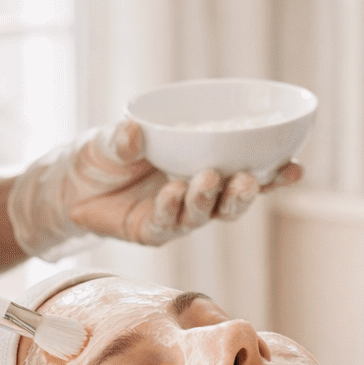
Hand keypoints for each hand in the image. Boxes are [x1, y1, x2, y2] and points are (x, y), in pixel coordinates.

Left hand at [8, 119, 303, 258]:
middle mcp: (197, 194)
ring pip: (204, 215)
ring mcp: (176, 216)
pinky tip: (171, 192)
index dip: (273, 174)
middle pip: (233, 201)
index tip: (295, 167)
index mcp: (204, 165)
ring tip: (206, 180)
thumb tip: (134, 132)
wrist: (68, 186)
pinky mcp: (151, 233)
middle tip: (247, 180)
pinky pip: (167, 224)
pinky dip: (170, 208)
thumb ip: (124, 136)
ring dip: (208, 199)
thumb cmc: (103, 155)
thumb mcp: (113, 137)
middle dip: (246, 193)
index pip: (247, 171)